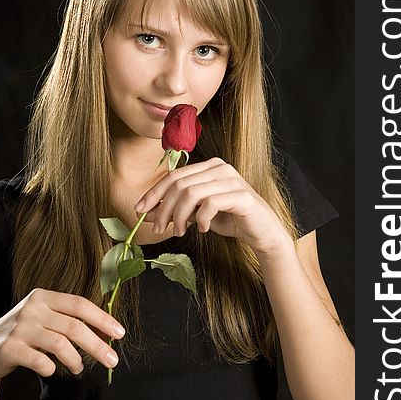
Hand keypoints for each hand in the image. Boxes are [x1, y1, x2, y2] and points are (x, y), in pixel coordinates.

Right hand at [0, 288, 125, 378]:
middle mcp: (32, 308)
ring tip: (78, 369)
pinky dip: (51, 368)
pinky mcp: (9, 348)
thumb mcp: (44, 317)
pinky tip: (53, 370)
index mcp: (44, 296)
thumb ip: (68, 319)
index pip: (79, 304)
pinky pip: (39, 360)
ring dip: (75, 360)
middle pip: (74, 326)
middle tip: (112, 360)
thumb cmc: (25, 333)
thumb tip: (105, 331)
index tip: (119, 332)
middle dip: (97, 345)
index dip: (102, 318)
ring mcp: (20, 327)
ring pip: (59, 344)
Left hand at [135, 157, 291, 255]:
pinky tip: (203, 229)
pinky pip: (210, 204)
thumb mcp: (197, 213)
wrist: (261, 231)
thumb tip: (146, 211)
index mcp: (208, 167)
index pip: (173, 176)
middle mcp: (219, 167)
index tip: (139, 210)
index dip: (153, 193)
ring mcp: (231, 179)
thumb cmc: (229, 219)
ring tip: (179, 232)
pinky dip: (201, 219)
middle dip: (163, 209)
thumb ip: (175, 208)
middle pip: (179, 184)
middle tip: (159, 229)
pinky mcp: (241, 195)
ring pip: (191, 193)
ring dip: (180, 216)